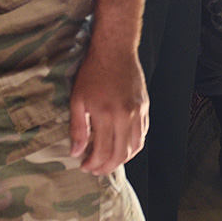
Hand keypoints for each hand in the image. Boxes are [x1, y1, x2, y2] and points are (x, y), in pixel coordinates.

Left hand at [69, 38, 149, 174]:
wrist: (115, 51)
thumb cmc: (93, 72)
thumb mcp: (78, 99)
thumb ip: (78, 128)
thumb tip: (76, 152)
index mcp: (106, 115)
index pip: (102, 151)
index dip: (93, 164)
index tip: (85, 166)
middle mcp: (125, 116)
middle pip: (121, 154)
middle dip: (107, 167)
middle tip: (96, 169)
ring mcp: (138, 112)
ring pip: (135, 147)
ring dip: (122, 159)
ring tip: (109, 161)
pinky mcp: (145, 107)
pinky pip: (142, 133)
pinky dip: (134, 145)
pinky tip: (122, 146)